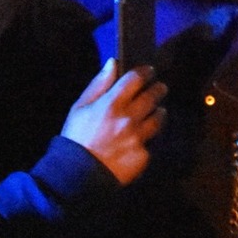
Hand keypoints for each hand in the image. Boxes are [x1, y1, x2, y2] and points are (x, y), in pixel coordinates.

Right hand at [61, 59, 167, 184]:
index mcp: (112, 103)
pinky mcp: (143, 154)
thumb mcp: (79, 107)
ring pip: (158, 118)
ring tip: (157, 111)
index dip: (145, 72)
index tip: (149, 71)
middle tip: (160, 88)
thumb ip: (98, 84)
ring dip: (159, 112)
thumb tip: (113, 63)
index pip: (136, 79)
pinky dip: (149, 137)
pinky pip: (151, 141)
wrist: (78, 175)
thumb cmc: (76, 138)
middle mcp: (128, 118)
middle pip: (153, 97)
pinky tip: (142, 137)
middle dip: (158, 89)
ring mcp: (138, 137)